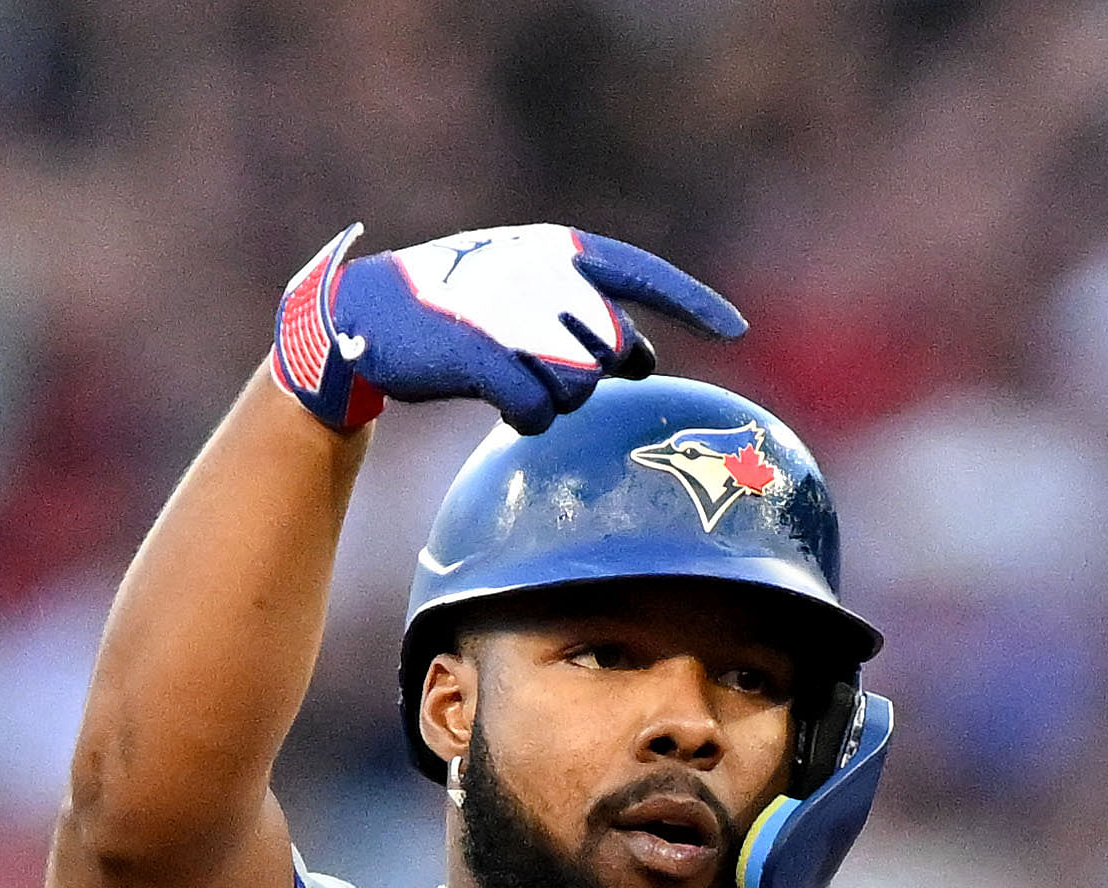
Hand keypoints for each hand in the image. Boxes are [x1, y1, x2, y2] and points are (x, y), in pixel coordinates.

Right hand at [270, 222, 742, 433]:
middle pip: (614, 351)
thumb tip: (643, 362)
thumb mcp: (526, 296)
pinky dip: (525, 417)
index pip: (644, 275)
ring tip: (514, 377)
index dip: (694, 304)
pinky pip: (538, 413)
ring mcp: (516, 314)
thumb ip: (586, 319)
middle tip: (544, 368)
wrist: (370, 314)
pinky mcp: (485, 355)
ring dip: (553, 398)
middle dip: (592, 374)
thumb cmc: (455, 309)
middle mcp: (548, 275)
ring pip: (581, 388)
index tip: (737, 331)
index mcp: (562, 250)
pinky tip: (498, 404)